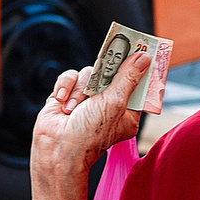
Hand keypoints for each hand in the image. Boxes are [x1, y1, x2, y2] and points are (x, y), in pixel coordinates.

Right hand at [29, 47, 148, 184]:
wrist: (56, 149)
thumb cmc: (89, 134)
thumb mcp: (115, 103)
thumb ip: (128, 78)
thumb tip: (144, 57)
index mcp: (127, 110)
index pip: (136, 82)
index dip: (136, 67)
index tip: (137, 49)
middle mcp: (107, 103)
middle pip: (111, 72)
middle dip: (103, 75)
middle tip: (101, 74)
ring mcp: (87, 99)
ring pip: (88, 73)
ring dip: (80, 89)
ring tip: (76, 108)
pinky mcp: (67, 95)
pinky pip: (70, 77)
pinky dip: (65, 88)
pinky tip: (63, 104)